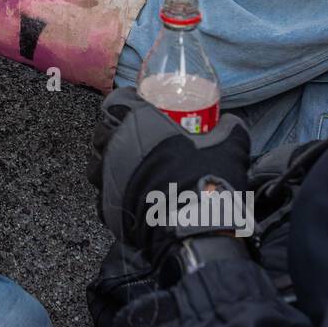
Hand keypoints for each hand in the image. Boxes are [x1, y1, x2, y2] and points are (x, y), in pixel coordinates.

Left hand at [89, 87, 251, 259]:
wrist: (195, 226)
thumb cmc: (206, 177)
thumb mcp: (229, 143)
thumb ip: (228, 127)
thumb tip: (230, 123)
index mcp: (137, 122)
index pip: (117, 100)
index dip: (127, 102)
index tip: (140, 108)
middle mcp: (114, 145)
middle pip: (104, 130)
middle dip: (116, 132)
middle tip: (138, 139)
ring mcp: (106, 177)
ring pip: (98, 162)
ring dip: (110, 162)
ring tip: (130, 167)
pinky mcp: (106, 206)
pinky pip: (104, 194)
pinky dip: (115, 193)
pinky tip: (131, 195)